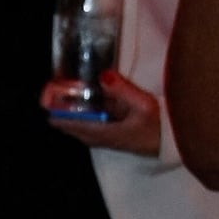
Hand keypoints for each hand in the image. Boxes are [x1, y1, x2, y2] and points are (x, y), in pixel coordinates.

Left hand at [41, 68, 161, 152]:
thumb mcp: (142, 105)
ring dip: (72, 115)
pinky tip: (85, 104)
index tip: (46, 103)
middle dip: (62, 113)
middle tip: (51, 96)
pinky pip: (91, 126)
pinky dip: (84, 116)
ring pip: (81, 128)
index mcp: (104, 133)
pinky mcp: (113, 135)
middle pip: (72, 127)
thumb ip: (122, 89)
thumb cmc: (159, 126)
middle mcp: (101, 138)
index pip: (73, 125)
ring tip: (63, 99)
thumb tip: (103, 75)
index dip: (58, 114)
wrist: (173, 143)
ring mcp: (107, 138)